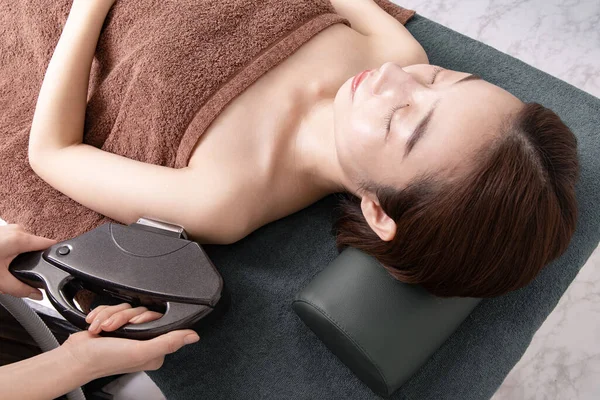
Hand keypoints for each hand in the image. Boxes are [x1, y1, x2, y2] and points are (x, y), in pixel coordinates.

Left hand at [0, 224, 55, 298]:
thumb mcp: (0, 281)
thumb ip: (22, 289)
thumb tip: (37, 294)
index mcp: (21, 239)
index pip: (51, 245)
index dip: (54, 258)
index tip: (54, 268)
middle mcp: (18, 230)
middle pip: (37, 247)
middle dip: (31, 262)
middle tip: (17, 274)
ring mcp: (8, 228)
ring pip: (25, 244)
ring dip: (19, 257)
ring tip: (4, 269)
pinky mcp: (1, 231)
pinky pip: (14, 242)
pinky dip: (11, 252)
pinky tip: (0, 262)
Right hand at [62, 304, 199, 378]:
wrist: (75, 357)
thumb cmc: (103, 358)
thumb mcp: (139, 351)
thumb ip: (168, 342)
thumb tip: (193, 336)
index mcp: (154, 349)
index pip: (160, 320)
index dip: (144, 318)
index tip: (134, 324)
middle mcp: (143, 341)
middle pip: (141, 311)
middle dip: (123, 316)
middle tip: (114, 328)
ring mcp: (128, 333)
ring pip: (126, 308)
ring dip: (110, 316)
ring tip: (103, 329)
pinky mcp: (115, 325)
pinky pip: (114, 308)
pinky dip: (103, 315)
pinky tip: (97, 327)